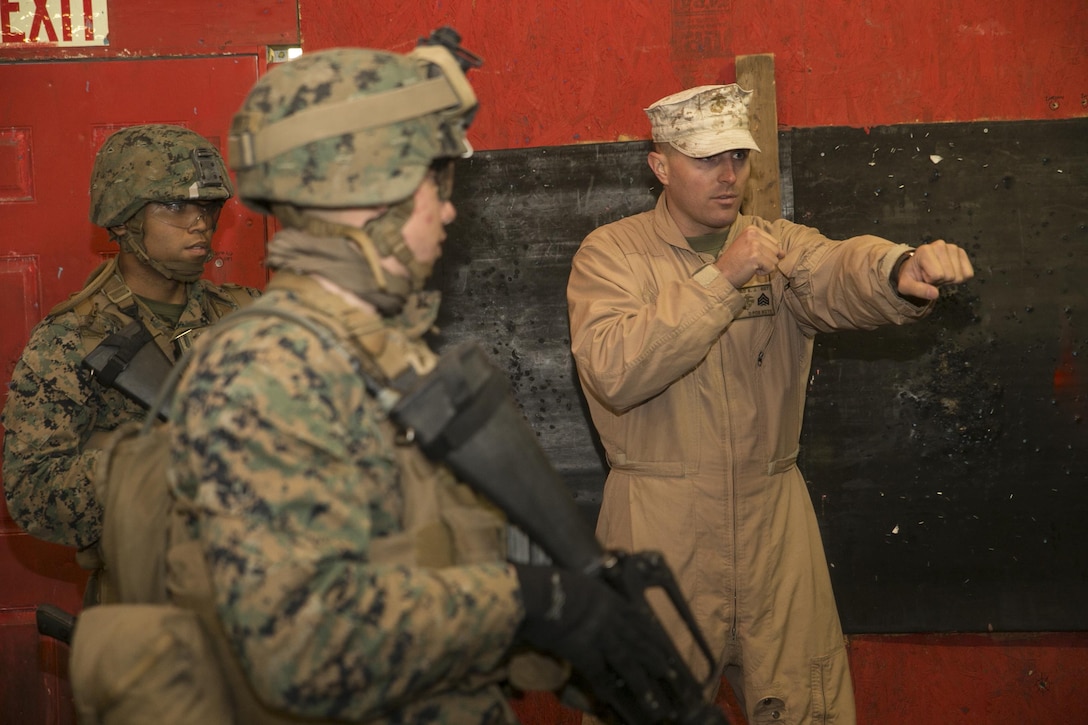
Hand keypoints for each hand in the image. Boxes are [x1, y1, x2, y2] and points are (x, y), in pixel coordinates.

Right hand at [514, 565, 673, 716]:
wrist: (537, 593)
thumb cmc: (551, 583)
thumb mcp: (577, 582)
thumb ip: (587, 596)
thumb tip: (586, 603)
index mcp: (610, 600)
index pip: (639, 621)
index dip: (653, 637)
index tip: (665, 648)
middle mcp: (611, 619)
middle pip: (639, 643)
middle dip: (657, 661)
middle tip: (672, 676)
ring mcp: (600, 637)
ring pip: (627, 662)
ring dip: (642, 683)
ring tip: (655, 701)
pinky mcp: (583, 653)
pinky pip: (599, 675)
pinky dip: (607, 689)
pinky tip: (614, 702)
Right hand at [713, 226, 784, 286]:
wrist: (721, 274)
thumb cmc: (734, 263)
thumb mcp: (748, 246)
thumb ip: (765, 245)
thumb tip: (783, 253)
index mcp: (751, 229)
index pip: (774, 242)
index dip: (766, 253)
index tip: (751, 255)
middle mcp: (753, 234)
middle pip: (776, 250)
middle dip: (766, 259)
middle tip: (750, 262)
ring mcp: (754, 244)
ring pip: (775, 259)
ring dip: (764, 266)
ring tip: (750, 265)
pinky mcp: (756, 256)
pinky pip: (771, 267)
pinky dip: (763, 272)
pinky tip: (750, 270)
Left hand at [896, 240, 974, 300]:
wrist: (917, 269)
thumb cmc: (912, 276)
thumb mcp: (907, 286)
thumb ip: (918, 290)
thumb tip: (935, 294)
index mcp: (925, 251)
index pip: (937, 275)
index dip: (930, 281)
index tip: (924, 277)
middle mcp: (940, 245)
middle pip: (949, 276)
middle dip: (940, 281)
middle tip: (932, 276)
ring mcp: (953, 247)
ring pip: (959, 276)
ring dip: (949, 280)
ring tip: (938, 274)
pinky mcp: (961, 253)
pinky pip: (968, 273)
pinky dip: (960, 278)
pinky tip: (949, 272)